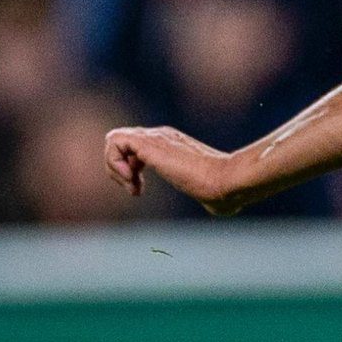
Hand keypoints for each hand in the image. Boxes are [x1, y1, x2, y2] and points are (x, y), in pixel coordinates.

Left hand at [103, 127, 251, 215]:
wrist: (227, 181)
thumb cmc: (225, 192)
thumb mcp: (209, 192)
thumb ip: (207, 193)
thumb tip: (221, 206)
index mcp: (175, 144)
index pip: (136, 146)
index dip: (130, 169)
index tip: (139, 191)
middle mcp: (162, 136)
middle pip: (122, 142)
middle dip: (119, 170)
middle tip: (134, 190)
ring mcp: (156, 137)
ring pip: (113, 139)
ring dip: (114, 167)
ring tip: (132, 187)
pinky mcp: (149, 143)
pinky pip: (114, 141)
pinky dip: (114, 162)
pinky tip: (131, 180)